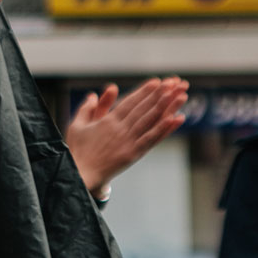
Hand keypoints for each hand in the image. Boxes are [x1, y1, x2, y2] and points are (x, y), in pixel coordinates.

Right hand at [64, 77, 188, 195]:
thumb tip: (94, 95)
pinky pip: (152, 139)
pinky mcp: (133, 154)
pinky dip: (165, 129)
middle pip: (144, 108)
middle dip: (160, 94)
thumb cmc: (78, 151)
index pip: (130, 102)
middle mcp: (120, 129)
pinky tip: (176, 119)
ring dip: (167, 107)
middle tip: (174, 83)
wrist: (81, 175)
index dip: (144, 91)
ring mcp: (128, 142)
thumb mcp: (77, 125)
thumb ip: (87, 109)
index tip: (157, 82)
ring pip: (151, 120)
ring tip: (180, 95)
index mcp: (107, 121)